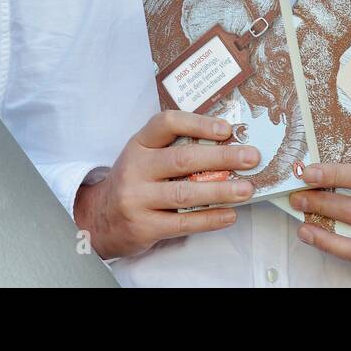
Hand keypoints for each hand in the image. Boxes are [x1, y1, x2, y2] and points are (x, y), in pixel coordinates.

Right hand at [73, 110, 260, 259]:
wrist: (100, 219)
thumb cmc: (135, 182)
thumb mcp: (145, 157)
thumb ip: (174, 149)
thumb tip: (226, 144)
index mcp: (138, 145)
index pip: (167, 123)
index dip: (198, 123)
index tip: (227, 129)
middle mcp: (135, 169)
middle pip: (183, 159)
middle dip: (223, 157)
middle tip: (251, 158)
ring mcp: (137, 199)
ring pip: (186, 193)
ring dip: (221, 190)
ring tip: (246, 189)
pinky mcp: (143, 226)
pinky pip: (183, 222)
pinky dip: (210, 219)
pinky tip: (229, 214)